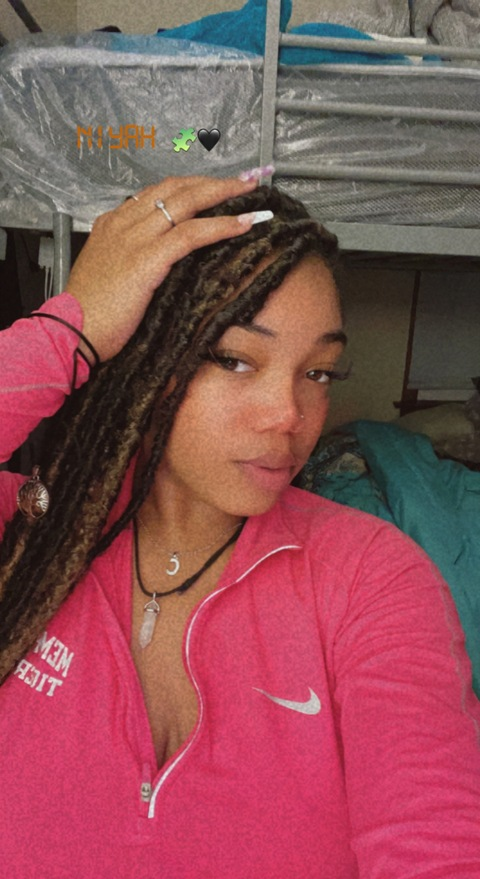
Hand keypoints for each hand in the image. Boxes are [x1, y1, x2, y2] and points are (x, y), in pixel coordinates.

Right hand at [66, 175, 258, 361]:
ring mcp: (134, 238)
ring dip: (224, 195)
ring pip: (187, 203)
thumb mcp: (109, 275)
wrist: (70, 332)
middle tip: (245, 178)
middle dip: (214, 181)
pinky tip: (243, 223)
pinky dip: (221, 226)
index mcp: (113, 224)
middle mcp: (123, 223)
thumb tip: (160, 260)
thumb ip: (131, 259)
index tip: (216, 186)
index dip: (191, 186)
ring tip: (252, 193)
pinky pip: (191, 234)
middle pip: (176, 188)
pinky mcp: (146, 259)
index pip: (158, 193)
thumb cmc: (90, 314)